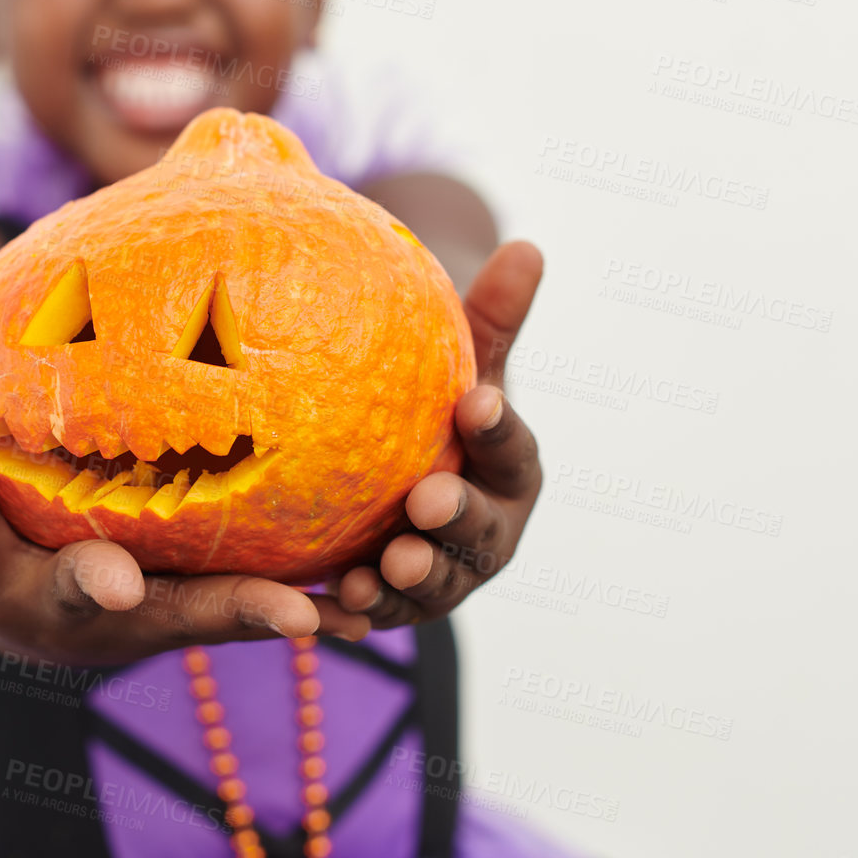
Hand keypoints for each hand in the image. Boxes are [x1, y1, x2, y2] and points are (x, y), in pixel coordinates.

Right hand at [0, 352, 372, 665]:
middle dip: (97, 594)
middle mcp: (59, 615)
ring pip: (184, 625)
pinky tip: (359, 595)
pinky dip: (292, 611)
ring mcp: (131, 627)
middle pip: (79, 606)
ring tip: (300, 614)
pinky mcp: (193, 617)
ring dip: (236, 619)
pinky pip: (244, 611)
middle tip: (119, 581)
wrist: (30, 601)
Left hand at [333, 241, 544, 626]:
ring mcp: (446, 574)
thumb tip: (528, 246)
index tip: (474, 399)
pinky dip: (362, 611)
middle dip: (457, 520)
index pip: (512, 448)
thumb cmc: (437, 405)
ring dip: (409, 579)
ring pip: (436, 583)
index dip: (498, 428)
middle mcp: (490, 530)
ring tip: (380, 565)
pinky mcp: (398, 602)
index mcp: (513, 468)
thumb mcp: (464, 361)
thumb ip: (493, 317)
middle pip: (480, 530)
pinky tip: (330, 603)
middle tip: (427, 500)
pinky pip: (382, 611)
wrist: (403, 466)